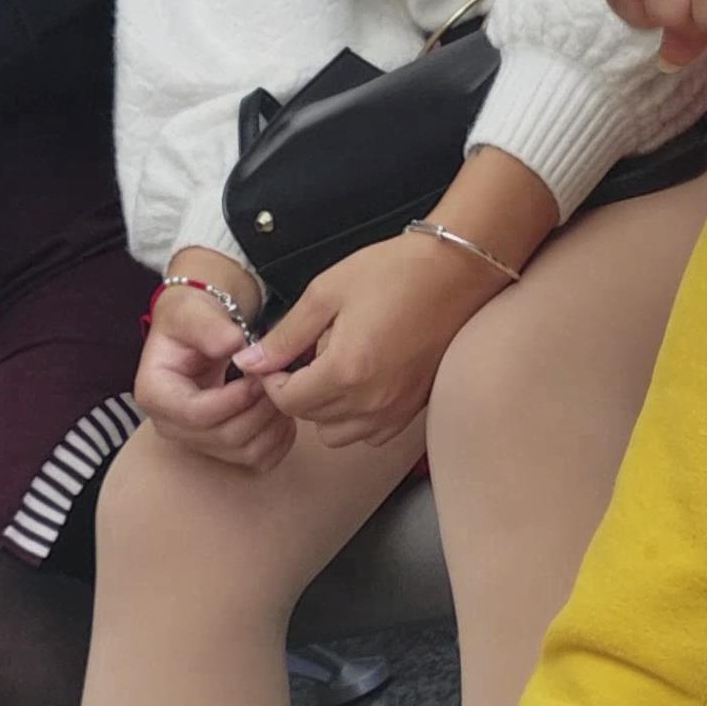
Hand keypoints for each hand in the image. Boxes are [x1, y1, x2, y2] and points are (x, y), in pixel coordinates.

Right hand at [137, 275, 293, 472]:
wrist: (199, 331)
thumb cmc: (191, 318)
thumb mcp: (192, 311)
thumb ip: (209, 326)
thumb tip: (232, 345)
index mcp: (154, 394)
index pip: (195, 413)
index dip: (232, 400)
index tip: (258, 378)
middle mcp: (171, 425)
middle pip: (223, 437)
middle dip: (259, 410)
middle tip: (279, 381)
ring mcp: (197, 441)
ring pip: (244, 452)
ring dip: (273, 425)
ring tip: (283, 391)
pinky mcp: (222, 449)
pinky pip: (259, 460)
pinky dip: (279, 440)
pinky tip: (284, 411)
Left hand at [236, 233, 495, 447]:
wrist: (456, 272)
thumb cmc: (394, 273)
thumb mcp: (327, 293)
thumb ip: (286, 335)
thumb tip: (249, 362)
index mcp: (345, 371)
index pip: (287, 401)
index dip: (271, 380)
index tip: (275, 356)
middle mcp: (371, 401)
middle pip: (309, 418)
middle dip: (297, 390)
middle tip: (304, 353)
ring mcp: (395, 409)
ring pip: (338, 433)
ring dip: (325, 408)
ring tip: (333, 368)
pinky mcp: (414, 408)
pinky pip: (371, 433)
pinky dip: (357, 416)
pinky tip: (360, 381)